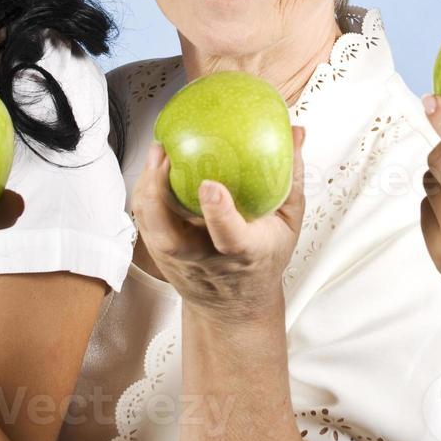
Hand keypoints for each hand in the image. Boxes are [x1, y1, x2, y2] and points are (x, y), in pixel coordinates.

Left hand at [130, 127, 306, 325]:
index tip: (211, 186)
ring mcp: (178, 260)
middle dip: (159, 196)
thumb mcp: (289, 224)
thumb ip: (292, 178)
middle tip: (165, 153)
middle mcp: (206, 260)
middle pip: (172, 238)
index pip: (229, 238)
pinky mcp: (160, 255)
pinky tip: (153, 166)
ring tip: (157, 151)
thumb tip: (296, 134)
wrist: (234, 306)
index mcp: (245, 254)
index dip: (218, 214)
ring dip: (147, 187)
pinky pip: (145, 220)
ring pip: (151, 227)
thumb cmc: (263, 260)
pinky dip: (145, 191)